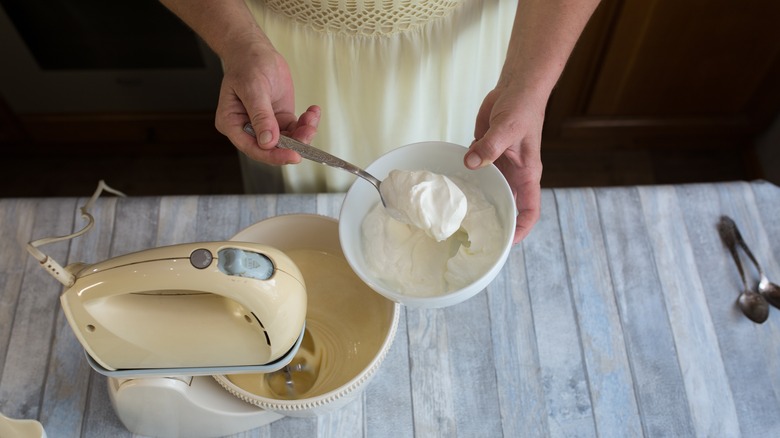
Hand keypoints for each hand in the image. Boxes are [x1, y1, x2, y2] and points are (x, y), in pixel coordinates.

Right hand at [216, 38, 319, 164]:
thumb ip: (261, 116)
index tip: (292, 155)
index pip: (252, 148)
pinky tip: (313, 112)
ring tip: (312, 116)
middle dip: (293, 144)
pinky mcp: (279, 119)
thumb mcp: (253, 88)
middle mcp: (247, 128)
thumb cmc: (247, 64)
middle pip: (272, 148)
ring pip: (287, 141)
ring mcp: (265, 125)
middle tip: (309, 132)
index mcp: (232, 123)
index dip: (273, 155)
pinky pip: (295, 129)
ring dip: (303, 133)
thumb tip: (268, 142)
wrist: (255, 51)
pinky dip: (306, 124)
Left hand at [464, 85, 545, 243]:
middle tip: (474, 239)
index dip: (521, 228)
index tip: (507, 243)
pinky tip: (450, 189)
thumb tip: (471, 163)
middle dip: (495, 222)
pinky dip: (465, 180)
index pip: (529, 209)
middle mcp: (514, 173)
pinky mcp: (486, 154)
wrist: (516, 88)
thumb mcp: (508, 127)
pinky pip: (475, 172)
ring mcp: (499, 164)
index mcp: (527, 173)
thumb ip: (490, 146)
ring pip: (489, 190)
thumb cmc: (523, 107)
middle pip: (507, 205)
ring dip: (477, 202)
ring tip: (457, 220)